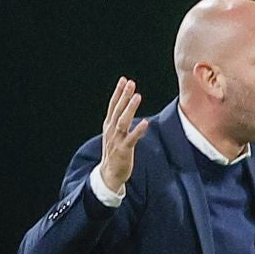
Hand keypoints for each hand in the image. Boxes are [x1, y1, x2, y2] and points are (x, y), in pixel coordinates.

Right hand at [98, 77, 149, 193]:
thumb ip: (120, 121)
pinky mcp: (124, 150)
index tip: (124, 80)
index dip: (118, 92)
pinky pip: (132, 138)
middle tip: (130, 83)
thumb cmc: (115, 152)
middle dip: (124, 95)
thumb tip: (126, 108)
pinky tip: (145, 122)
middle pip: (118, 109)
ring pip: (123, 121)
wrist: (110, 173)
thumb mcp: (114, 134)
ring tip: (137, 96)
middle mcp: (111, 130)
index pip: (113, 105)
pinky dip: (138, 130)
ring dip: (130, 108)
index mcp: (109, 125)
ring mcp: (117, 139)